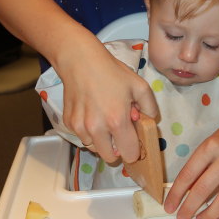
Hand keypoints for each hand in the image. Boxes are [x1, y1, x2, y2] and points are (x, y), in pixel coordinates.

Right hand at [56, 42, 158, 163]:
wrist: (80, 61)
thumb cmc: (112, 72)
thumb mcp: (139, 86)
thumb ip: (150, 107)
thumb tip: (148, 121)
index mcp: (117, 121)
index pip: (128, 154)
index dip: (134, 150)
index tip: (134, 141)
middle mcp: (96, 128)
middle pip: (109, 157)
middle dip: (117, 149)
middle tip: (119, 132)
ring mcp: (80, 127)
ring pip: (94, 148)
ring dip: (101, 140)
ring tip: (104, 120)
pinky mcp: (68, 123)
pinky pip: (82, 136)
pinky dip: (88, 131)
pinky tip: (92, 113)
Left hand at [164, 116, 218, 218]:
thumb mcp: (208, 144)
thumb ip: (198, 166)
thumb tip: (185, 193)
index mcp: (211, 147)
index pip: (189, 174)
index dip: (176, 193)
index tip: (169, 206)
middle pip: (204, 189)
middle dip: (189, 207)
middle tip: (181, 218)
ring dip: (210, 215)